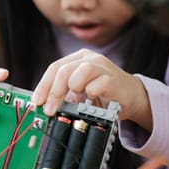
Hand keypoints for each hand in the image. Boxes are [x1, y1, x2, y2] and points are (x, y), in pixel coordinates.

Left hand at [31, 49, 152, 130]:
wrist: (131, 97)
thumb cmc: (103, 94)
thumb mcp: (78, 91)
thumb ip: (62, 94)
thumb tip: (41, 105)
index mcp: (78, 58)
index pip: (54, 68)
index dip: (43, 86)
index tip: (37, 102)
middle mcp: (90, 58)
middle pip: (64, 70)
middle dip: (53, 92)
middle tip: (50, 110)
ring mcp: (103, 67)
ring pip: (81, 71)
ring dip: (74, 88)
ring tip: (78, 98)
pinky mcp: (113, 79)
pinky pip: (98, 84)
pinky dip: (91, 93)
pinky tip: (93, 99)